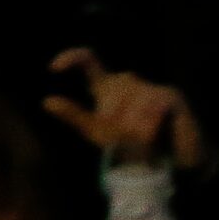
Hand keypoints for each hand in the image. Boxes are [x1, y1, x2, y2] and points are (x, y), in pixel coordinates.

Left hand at [43, 49, 203, 169]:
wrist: (167, 161)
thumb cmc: (131, 145)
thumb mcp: (98, 133)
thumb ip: (75, 116)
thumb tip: (47, 101)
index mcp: (107, 87)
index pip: (89, 62)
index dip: (72, 58)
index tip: (53, 68)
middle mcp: (127, 82)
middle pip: (110, 89)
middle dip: (112, 118)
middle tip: (121, 138)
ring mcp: (150, 87)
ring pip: (132, 101)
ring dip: (132, 127)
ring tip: (140, 140)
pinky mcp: (170, 96)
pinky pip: (152, 108)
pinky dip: (148, 128)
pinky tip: (153, 136)